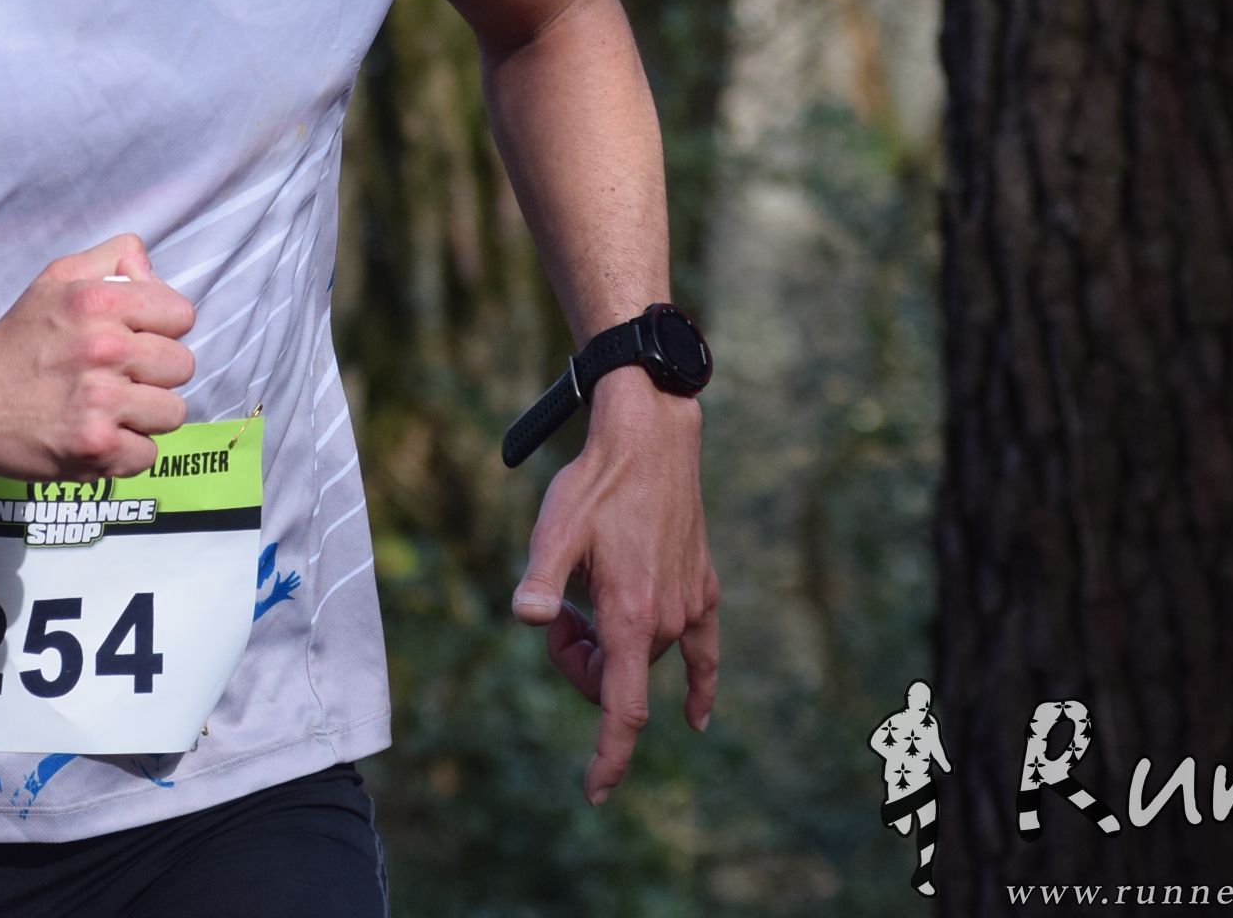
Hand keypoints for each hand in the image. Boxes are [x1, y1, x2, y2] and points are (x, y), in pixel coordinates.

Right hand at [0, 234, 194, 480]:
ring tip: (107, 407)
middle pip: (183, 366)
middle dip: (154, 372)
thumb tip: (153, 271)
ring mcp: (101, 403)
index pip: (182, 315)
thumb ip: (112, 258)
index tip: (134, 338)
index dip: (161, 327)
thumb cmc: (16, 341)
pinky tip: (95, 434)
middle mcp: (104, 349)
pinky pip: (148, 454)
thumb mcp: (56, 279)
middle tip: (116, 375)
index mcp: (99, 302)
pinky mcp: (96, 450)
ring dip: (144, 414)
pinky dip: (125, 450)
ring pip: (172, 412)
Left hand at [510, 370, 718, 804]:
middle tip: (556, 613)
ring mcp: (688, 605)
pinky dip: (698, 683)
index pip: (621, 711)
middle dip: (580, 665)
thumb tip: (529, 619)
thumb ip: (542, 579)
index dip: (607, 758)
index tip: (593, 792)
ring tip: (581, 593)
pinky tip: (698, 716)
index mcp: (630, 617)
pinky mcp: (702, 588)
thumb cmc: (595, 483)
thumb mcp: (555, 529)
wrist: (651, 439)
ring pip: (643, 657)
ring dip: (609, 647)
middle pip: (617, 679)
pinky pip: (704, 652)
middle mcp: (665, 620)